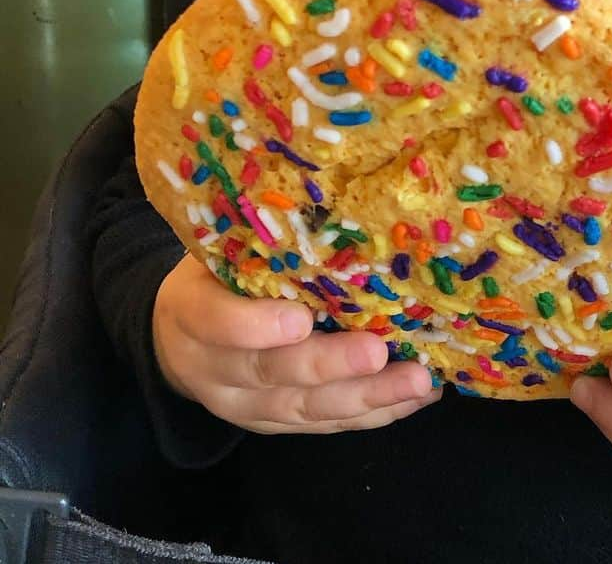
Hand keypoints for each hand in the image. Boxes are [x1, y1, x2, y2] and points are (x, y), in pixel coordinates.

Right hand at [152, 254, 441, 433]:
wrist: (180, 337)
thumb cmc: (218, 273)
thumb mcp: (219, 248)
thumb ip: (260, 240)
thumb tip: (333, 202)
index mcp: (190, 312)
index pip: (216, 323)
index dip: (255, 327)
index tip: (301, 320)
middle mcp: (212, 370)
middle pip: (271, 373)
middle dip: (328, 365)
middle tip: (377, 352)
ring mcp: (244, 405)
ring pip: (305, 409)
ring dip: (366, 398)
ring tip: (416, 381)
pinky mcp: (276, 424)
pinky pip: (325, 424)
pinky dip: (374, 413)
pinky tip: (417, 397)